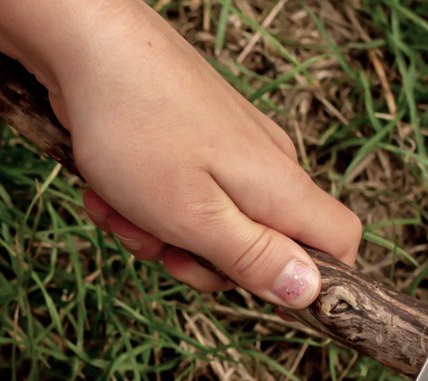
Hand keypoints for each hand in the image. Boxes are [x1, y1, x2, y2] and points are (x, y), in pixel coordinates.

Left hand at [50, 2, 361, 305]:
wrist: (84, 41)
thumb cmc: (139, 128)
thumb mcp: (197, 217)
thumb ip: (254, 259)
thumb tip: (308, 292)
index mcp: (282, 190)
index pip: (343, 244)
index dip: (315, 281)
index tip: (259, 291)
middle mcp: (268, 169)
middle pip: (266, 250)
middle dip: (210, 266)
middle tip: (168, 252)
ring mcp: (233, 154)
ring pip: (216, 228)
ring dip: (165, 238)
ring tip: (125, 213)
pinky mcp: (197, 143)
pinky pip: (185, 199)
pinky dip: (147, 208)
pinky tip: (111, 193)